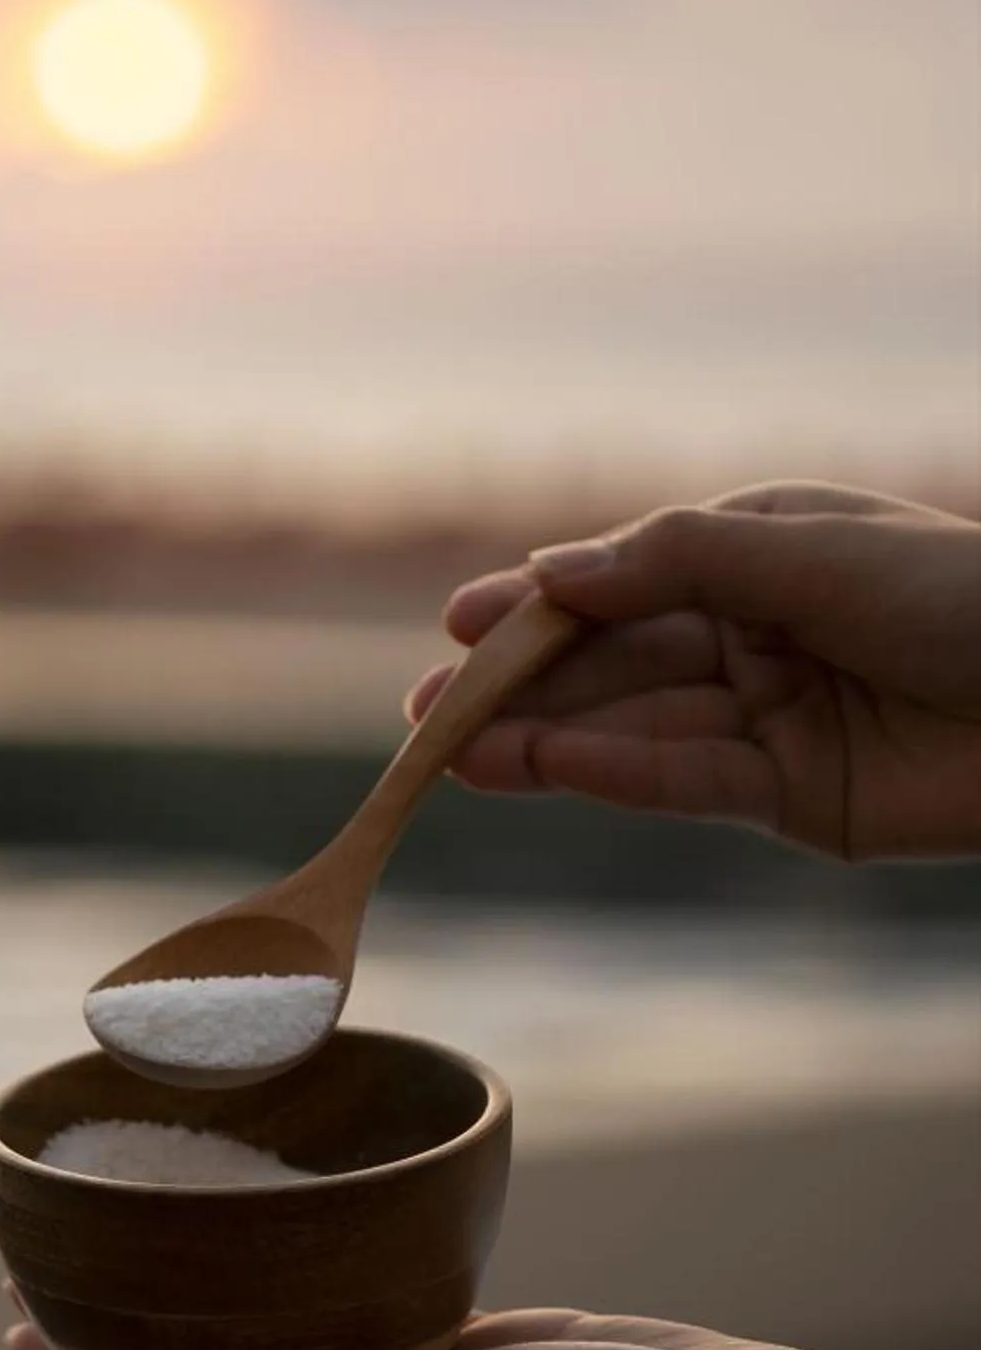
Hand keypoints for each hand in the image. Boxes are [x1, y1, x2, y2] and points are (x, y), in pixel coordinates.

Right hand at [404, 481, 980, 860]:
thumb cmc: (965, 597)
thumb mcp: (812, 552)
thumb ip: (676, 561)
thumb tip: (551, 574)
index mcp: (758, 553)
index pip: (622, 581)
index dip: (538, 604)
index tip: (459, 625)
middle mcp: (750, 633)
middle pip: (612, 661)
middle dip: (517, 686)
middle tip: (424, 713)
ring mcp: (766, 718)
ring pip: (631, 727)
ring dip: (540, 742)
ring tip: (452, 755)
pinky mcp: (788, 796)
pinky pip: (683, 782)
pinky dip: (611, 775)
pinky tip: (544, 769)